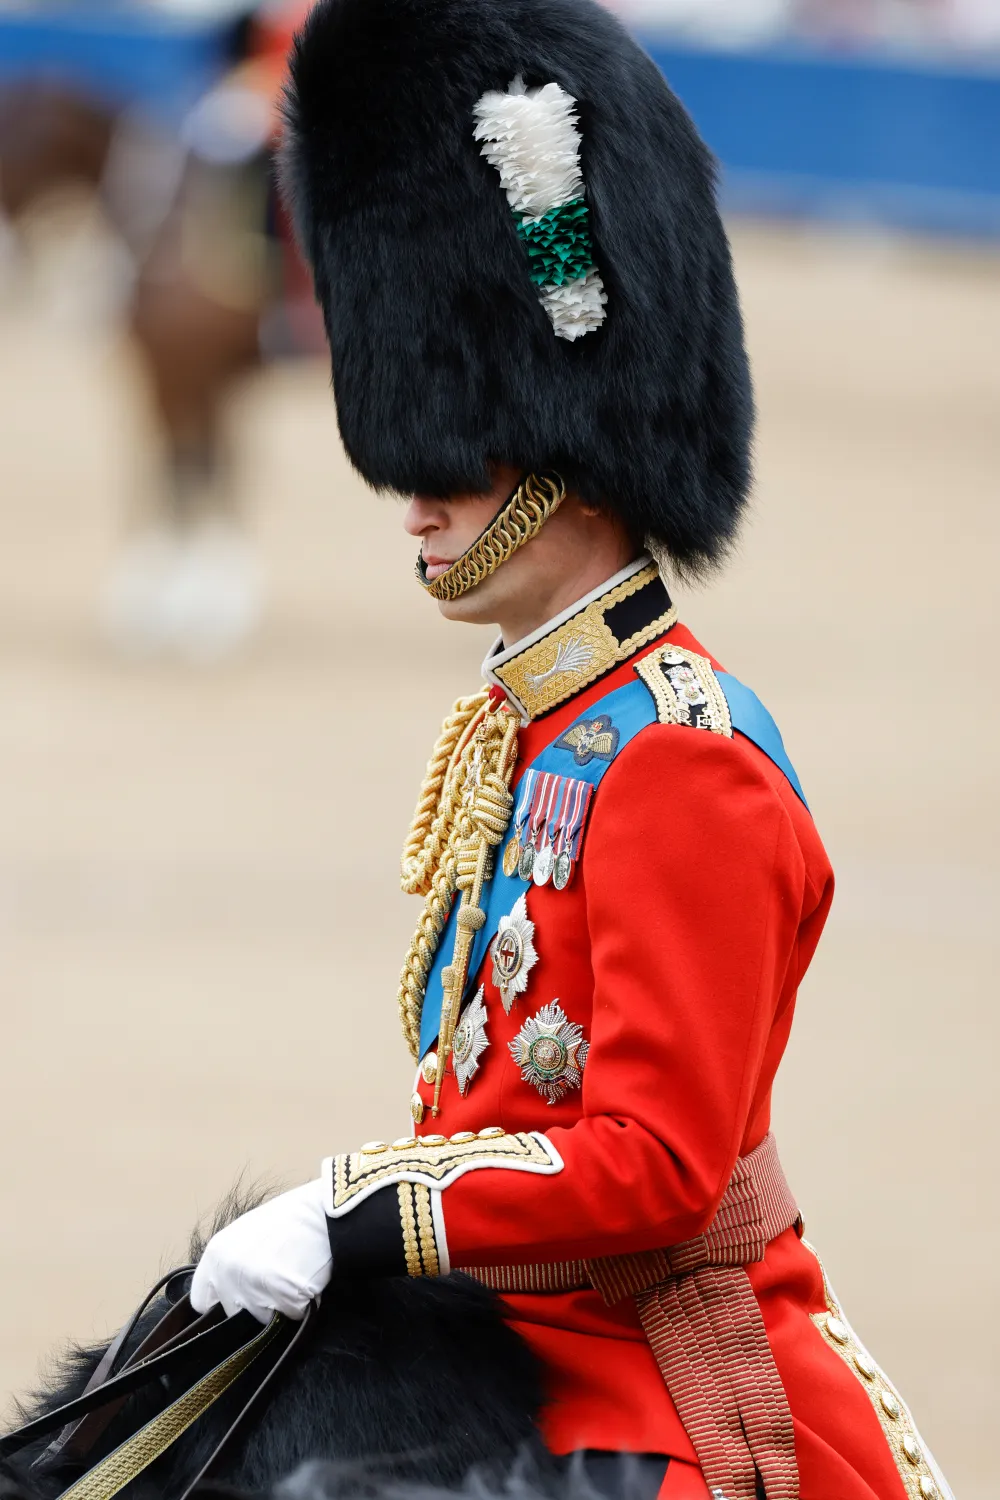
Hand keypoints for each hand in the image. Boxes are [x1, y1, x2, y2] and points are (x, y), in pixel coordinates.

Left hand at [190, 1180, 331, 1322]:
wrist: (324, 1211)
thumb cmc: (288, 1219)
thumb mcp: (245, 1233)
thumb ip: (228, 1264)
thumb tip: (222, 1296)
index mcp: (215, 1256)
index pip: (202, 1302)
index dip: (222, 1301)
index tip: (239, 1298)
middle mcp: (228, 1274)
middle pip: (234, 1314)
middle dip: (253, 1305)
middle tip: (275, 1280)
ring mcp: (255, 1288)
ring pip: (262, 1319)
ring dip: (278, 1307)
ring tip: (293, 1276)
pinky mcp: (283, 1298)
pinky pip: (289, 1316)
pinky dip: (300, 1306)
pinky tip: (306, 1280)